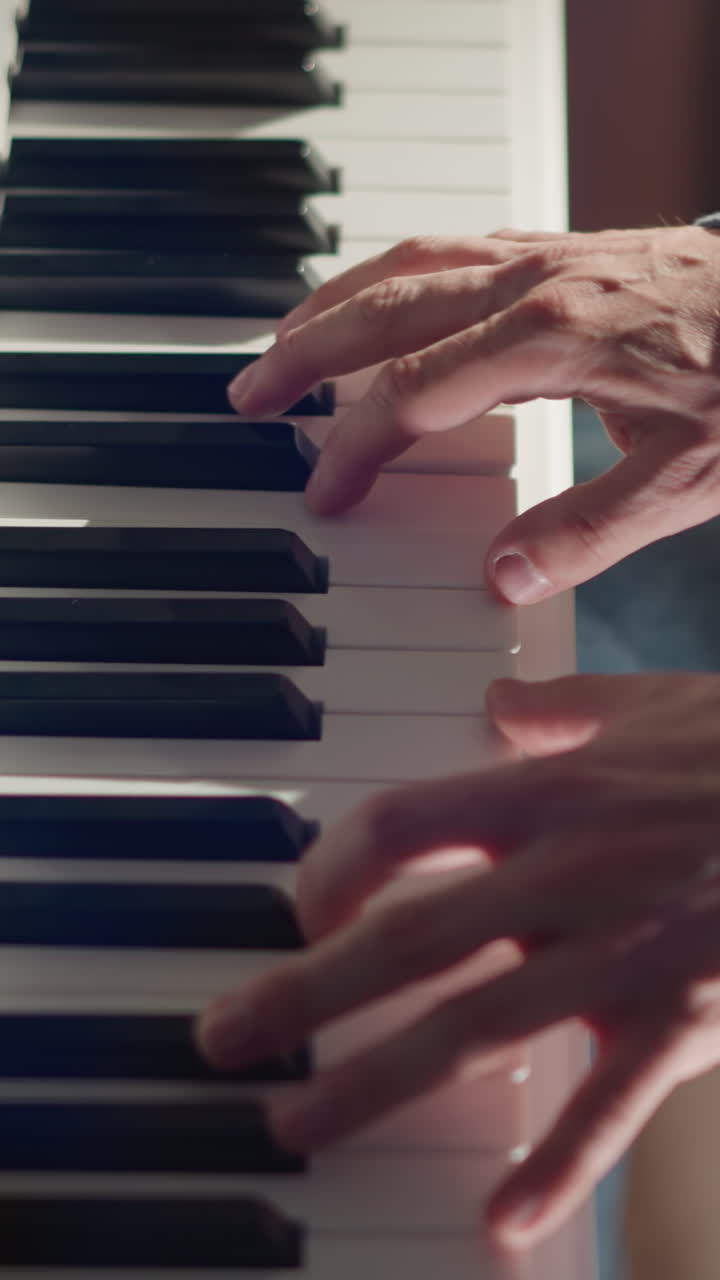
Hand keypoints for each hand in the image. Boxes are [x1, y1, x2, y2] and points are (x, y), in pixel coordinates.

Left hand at [197, 671, 719, 1245]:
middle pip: (409, 939)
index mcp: (553, 790)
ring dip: (379, 1082)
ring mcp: (624, 954)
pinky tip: (500, 1222)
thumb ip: (565, 705)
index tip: (300, 903)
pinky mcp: (684, 1017)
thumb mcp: (655, 702)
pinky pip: (610, 1105)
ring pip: (477, 1028)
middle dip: (306, 992)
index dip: (330, 866)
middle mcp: (570, 872)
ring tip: (301, 1121)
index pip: (401, 824)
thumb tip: (501, 703)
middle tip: (225, 1038)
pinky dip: (554, 1166)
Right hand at [227, 226, 719, 602]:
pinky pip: (446, 250)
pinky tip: (376, 302)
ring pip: (406, 264)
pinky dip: (388, 276)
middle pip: (382, 310)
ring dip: (334, 303)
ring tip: (285, 343)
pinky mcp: (558, 249)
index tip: (323, 493)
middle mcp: (531, 285)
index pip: (411, 395)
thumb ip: (590, 532)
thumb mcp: (688, 479)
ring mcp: (542, 257)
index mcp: (549, 340)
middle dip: (304, 355)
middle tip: (248, 395)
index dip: (355, 448)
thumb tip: (503, 577)